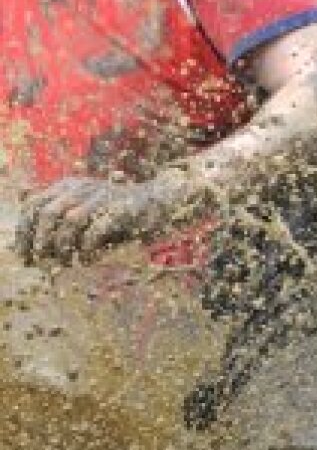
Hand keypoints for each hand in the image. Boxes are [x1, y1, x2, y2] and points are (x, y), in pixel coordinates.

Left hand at [15, 171, 197, 268]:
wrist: (160, 200)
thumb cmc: (118, 214)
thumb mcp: (86, 215)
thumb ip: (63, 228)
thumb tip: (37, 254)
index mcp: (70, 186)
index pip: (34, 204)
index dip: (25, 231)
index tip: (23, 255)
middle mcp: (83, 187)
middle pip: (49, 212)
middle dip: (41, 241)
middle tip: (41, 263)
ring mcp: (104, 196)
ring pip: (70, 220)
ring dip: (63, 245)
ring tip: (65, 262)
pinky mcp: (122, 208)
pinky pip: (96, 230)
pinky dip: (88, 248)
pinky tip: (87, 260)